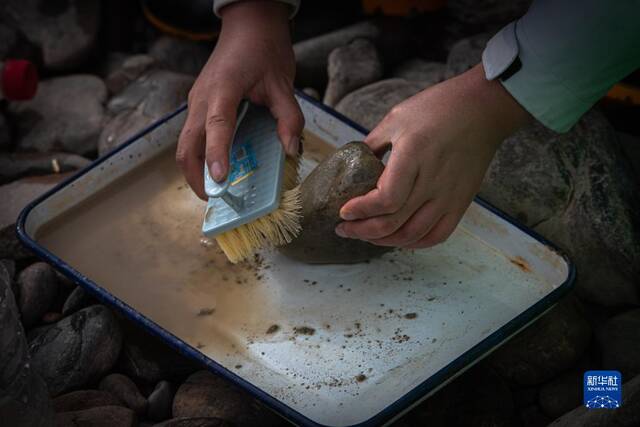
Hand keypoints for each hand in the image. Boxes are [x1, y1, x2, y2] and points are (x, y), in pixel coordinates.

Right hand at [176, 1, 302, 198]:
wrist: (248, 25)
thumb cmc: (265, 49)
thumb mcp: (284, 83)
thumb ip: (289, 118)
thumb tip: (291, 150)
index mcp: (224, 88)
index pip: (216, 126)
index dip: (217, 154)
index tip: (220, 181)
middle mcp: (203, 98)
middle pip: (187, 145)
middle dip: (196, 177)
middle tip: (215, 199)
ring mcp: (196, 102)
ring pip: (185, 143)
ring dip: (195, 169)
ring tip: (215, 189)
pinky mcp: (198, 105)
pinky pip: (192, 136)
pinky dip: (200, 156)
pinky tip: (218, 166)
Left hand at [336, 64, 530, 247]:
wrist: (483, 109)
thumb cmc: (438, 107)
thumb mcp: (396, 118)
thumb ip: (373, 145)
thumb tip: (353, 168)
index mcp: (414, 156)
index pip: (385, 199)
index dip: (361, 211)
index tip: (343, 211)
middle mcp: (433, 181)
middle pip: (394, 222)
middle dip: (362, 231)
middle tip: (344, 228)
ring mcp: (449, 195)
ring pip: (413, 235)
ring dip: (384, 241)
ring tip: (365, 235)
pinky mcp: (461, 202)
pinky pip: (437, 235)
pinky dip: (414, 243)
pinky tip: (398, 238)